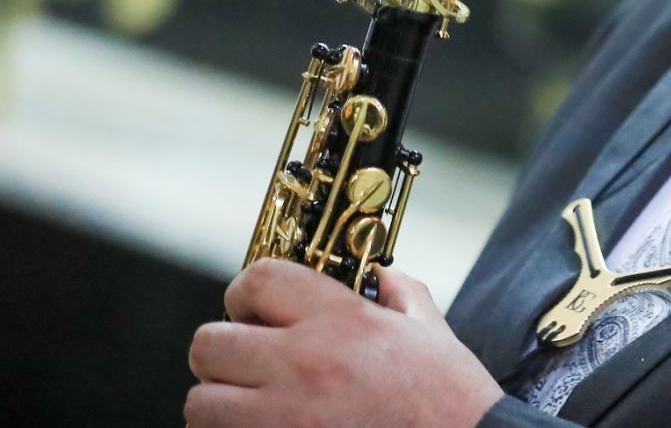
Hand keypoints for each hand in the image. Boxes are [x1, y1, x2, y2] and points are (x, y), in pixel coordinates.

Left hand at [187, 259, 503, 427]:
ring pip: (200, 403)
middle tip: (248, 360)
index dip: (245, 292)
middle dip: (223, 350)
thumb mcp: (430, 330)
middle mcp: (302, 363)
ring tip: (249, 405)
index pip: (256, 279)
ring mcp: (282, 417)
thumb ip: (400, 293)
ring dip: (219, 402)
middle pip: (209, 343)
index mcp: (341, 320)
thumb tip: (380, 277)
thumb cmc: (448, 398)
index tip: (255, 308)